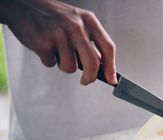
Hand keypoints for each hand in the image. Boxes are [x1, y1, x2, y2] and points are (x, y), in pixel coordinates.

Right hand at [0, 0, 116, 84]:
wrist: (22, 5)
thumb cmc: (54, 17)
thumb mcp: (78, 21)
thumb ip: (90, 40)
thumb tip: (103, 67)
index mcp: (88, 20)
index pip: (108, 47)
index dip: (111, 67)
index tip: (112, 80)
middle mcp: (76, 26)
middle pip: (92, 63)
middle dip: (90, 77)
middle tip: (86, 80)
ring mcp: (59, 34)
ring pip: (70, 67)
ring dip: (64, 66)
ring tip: (57, 51)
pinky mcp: (43, 43)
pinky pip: (51, 64)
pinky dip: (49, 60)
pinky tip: (45, 46)